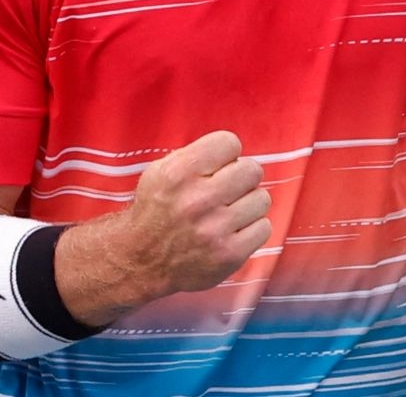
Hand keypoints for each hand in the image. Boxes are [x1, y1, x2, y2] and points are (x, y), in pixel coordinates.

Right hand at [120, 130, 271, 294]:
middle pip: (252, 170)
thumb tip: (235, 150)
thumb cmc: (156, 212)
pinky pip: (264, 227)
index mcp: (177, 173)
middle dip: (241, 178)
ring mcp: (214, 230)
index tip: (217, 167)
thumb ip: (196, 156)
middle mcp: (196, 200)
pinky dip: (251, 229)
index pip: (229, 143)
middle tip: (227, 190)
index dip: (225, 154)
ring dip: (248, 204)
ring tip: (228, 212)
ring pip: (261, 198)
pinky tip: (232, 231)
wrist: (141, 263)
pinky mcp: (229, 254)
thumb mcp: (160, 172)